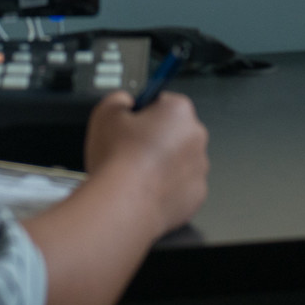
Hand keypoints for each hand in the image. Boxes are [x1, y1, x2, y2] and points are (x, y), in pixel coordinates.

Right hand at [83, 90, 209, 235]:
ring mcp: (200, 168)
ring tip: (136, 174)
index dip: (144, 113)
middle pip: (175, 131)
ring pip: (180, 160)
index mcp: (178, 111)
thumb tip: (125, 102)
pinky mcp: (197, 195)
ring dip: (163, 164)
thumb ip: (118, 99)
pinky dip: (167, 188)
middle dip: (156, 138)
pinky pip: (182, 186)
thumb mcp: (105, 113)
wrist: (124, 204)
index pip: (163, 102)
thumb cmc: (117, 160)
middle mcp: (196, 137)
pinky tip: (146, 190)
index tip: (132, 124)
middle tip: (130, 150)